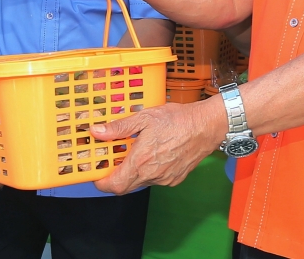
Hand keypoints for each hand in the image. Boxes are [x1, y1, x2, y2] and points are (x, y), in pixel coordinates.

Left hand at [90, 99, 226, 193]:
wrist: (207, 127)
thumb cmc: (178, 120)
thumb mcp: (144, 118)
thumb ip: (119, 128)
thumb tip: (97, 132)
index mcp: (141, 161)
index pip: (113, 185)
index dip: (101, 182)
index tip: (96, 172)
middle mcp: (152, 175)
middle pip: (125, 186)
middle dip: (115, 176)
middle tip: (113, 159)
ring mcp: (164, 179)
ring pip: (140, 182)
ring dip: (133, 172)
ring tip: (134, 152)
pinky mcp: (175, 179)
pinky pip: (155, 180)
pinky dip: (149, 171)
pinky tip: (154, 154)